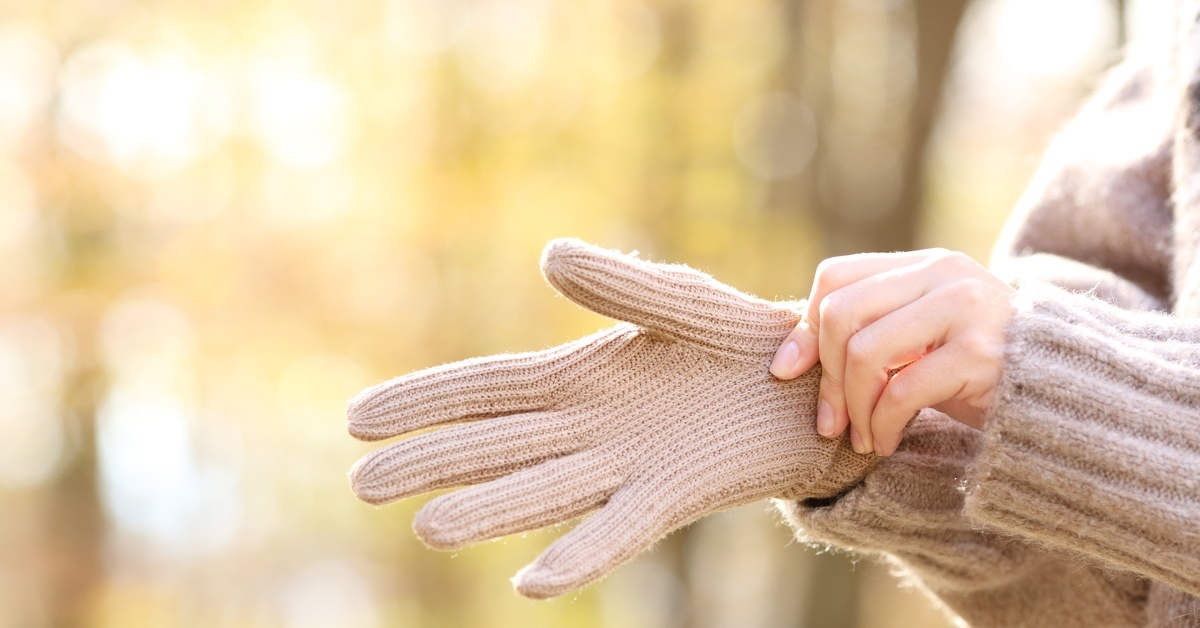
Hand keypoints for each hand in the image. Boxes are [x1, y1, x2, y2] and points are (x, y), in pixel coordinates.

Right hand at [347, 239, 874, 597]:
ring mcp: (626, 467)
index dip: (421, 402)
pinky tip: (532, 586)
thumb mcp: (676, 301)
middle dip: (428, 463)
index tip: (356, 418)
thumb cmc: (737, 338)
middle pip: (492, 447)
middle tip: (361, 484)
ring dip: (487, 512)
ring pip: (540, 492)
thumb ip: (618, 284)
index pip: (482, 390)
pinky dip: (577, 557)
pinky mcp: (673, 495)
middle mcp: (587, 429)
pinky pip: (617, 531)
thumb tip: (548, 256)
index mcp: (577, 378)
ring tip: (427, 528)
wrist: (809, 383)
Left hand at [768, 249, 1015, 456]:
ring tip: (860, 437)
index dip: (804, 328)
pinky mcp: (982, 353)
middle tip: (829, 423)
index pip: (836, 276)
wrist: (1069, 395)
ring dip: (852, 407)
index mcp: (925, 264)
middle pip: (841, 313)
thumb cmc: (980, 372)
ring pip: (865, 352)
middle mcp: (944, 274)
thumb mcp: (920, 340)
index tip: (788, 373)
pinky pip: (902, 390)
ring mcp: (967, 308)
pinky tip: (886, 443)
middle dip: (825, 377)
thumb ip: (871, 331)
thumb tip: (786, 359)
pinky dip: (882, 424)